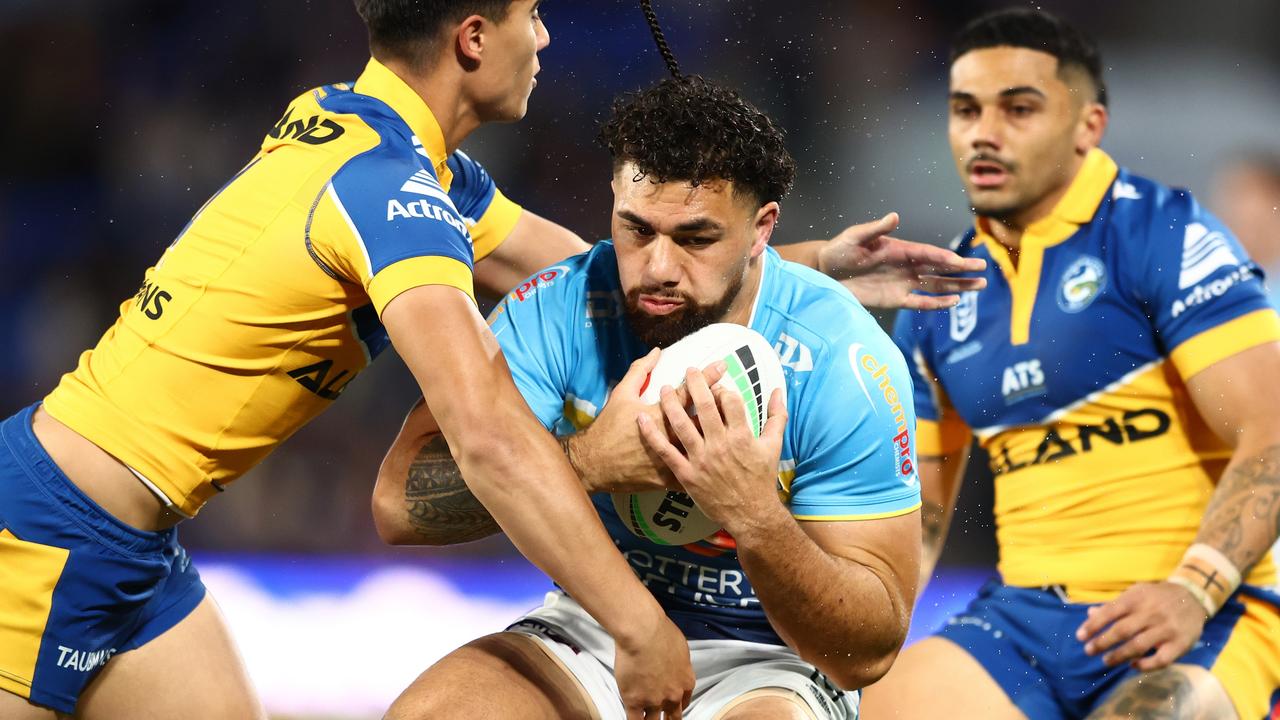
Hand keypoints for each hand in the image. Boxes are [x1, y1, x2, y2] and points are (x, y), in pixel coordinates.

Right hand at [570, 349, 723, 493]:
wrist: (595, 464)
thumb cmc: (608, 427)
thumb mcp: (621, 395)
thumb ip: (640, 371)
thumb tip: (657, 352)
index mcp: (658, 414)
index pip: (688, 392)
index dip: (707, 377)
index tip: (723, 366)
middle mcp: (668, 436)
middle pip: (702, 419)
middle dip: (720, 405)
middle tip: (734, 396)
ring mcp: (671, 459)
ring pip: (703, 447)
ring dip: (718, 435)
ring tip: (733, 426)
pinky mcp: (670, 477)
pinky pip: (694, 471)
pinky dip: (707, 464)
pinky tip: (722, 459)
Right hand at [613, 610, 693, 719]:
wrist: (643, 632)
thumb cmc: (661, 632)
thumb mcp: (680, 648)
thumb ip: (678, 663)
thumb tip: (673, 664)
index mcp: (686, 682)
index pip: (684, 703)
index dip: (676, 707)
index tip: (671, 708)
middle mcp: (673, 695)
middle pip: (672, 716)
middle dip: (667, 719)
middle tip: (662, 718)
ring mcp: (654, 701)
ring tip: (646, 719)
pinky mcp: (635, 701)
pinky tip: (634, 719)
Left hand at [637, 368, 787, 533]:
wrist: (750, 514)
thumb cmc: (761, 479)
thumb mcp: (774, 446)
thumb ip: (777, 416)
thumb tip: (777, 390)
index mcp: (742, 436)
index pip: (729, 401)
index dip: (722, 389)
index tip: (717, 386)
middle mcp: (720, 445)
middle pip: (704, 406)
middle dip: (695, 383)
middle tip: (688, 369)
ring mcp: (701, 459)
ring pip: (681, 424)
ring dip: (670, 403)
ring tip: (663, 388)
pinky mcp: (686, 474)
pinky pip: (666, 451)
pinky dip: (652, 434)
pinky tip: (642, 419)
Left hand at [818, 212, 986, 309]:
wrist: (826, 272)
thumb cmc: (841, 249)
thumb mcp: (856, 236)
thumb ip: (876, 228)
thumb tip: (894, 216)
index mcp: (900, 249)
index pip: (928, 254)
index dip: (944, 258)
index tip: (961, 261)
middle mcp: (906, 266)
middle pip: (939, 269)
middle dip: (961, 270)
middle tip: (984, 270)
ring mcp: (902, 283)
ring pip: (936, 285)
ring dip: (957, 286)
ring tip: (979, 286)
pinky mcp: (895, 299)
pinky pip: (920, 302)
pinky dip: (936, 303)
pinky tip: (953, 302)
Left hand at [1074, 581, 1209, 670]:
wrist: (1193, 596)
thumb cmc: (1157, 597)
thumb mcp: (1135, 593)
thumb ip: (1113, 605)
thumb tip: (1090, 614)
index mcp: (1136, 599)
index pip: (1110, 612)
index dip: (1093, 625)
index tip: (1079, 636)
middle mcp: (1151, 613)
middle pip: (1122, 630)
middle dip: (1102, 642)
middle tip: (1088, 651)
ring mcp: (1166, 629)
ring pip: (1139, 646)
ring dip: (1119, 655)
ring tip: (1105, 661)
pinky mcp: (1180, 644)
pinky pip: (1161, 660)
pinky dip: (1145, 665)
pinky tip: (1133, 666)